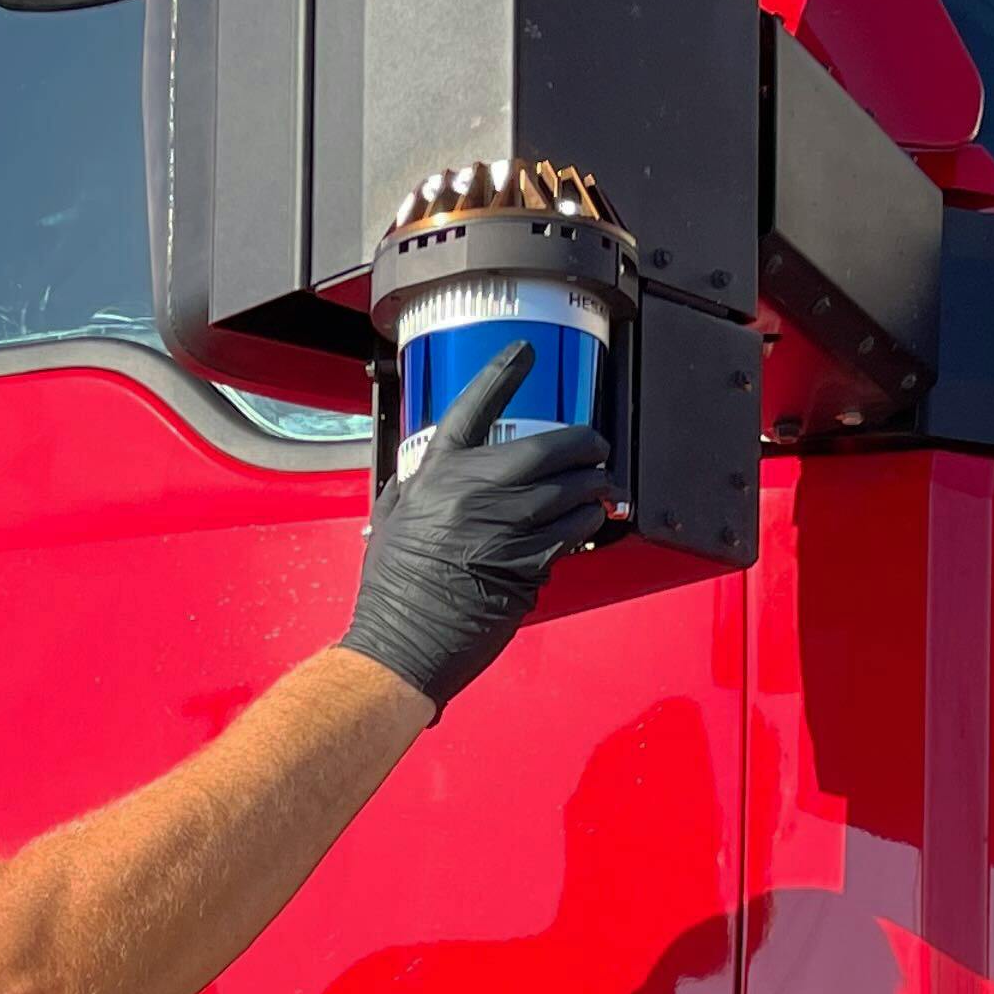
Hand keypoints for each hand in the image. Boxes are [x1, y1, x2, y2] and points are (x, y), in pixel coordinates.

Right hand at [337, 341, 615, 713]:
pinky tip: (592, 519)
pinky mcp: (528, 562)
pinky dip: (588, 521)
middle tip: (597, 445)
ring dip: (594, 485)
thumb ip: (415, 488)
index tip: (527, 350)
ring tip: (602, 484)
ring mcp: (504, 527)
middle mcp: (473, 491)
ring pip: (569, 491)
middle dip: (583, 443)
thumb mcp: (391, 520)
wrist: (404, 643)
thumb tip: (427, 472)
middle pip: (545, 448)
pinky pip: (572, 532)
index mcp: (435, 475)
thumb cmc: (392, 589)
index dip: (503, 373)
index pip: (473, 408)